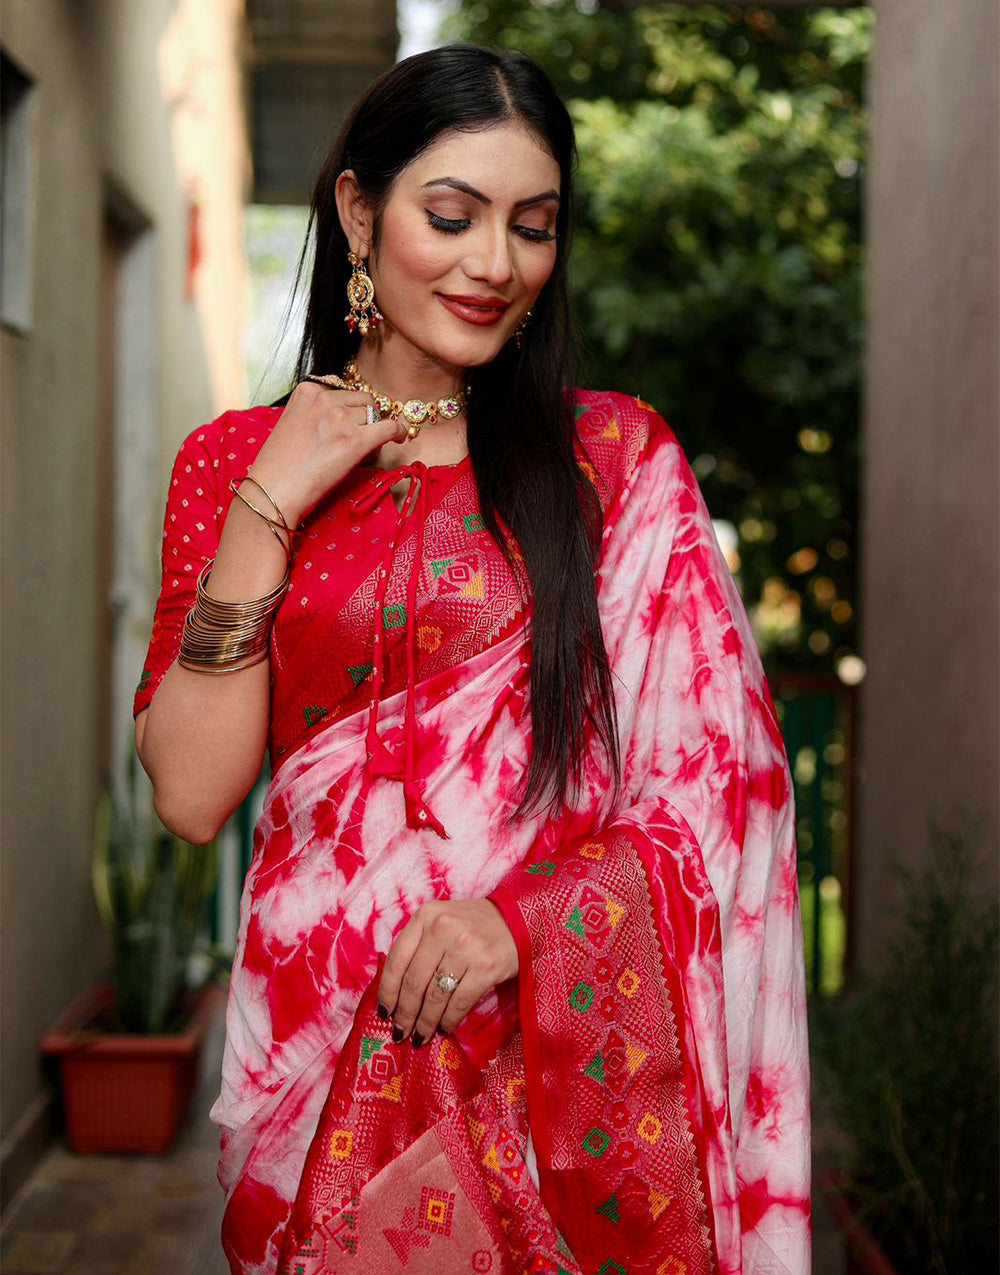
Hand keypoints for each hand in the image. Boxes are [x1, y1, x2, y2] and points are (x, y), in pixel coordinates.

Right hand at [246, 380, 409, 527]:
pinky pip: (389, 428)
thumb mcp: (292, 423)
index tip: (346, 426)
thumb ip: (315, 412)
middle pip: (363, 400)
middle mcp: (324, 399)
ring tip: (361, 450)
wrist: (272, 491)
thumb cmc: (279, 466)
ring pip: (375, 415)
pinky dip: (398, 432)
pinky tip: (399, 438)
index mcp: (307, 390)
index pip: (343, 391)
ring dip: (374, 429)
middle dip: (364, 418)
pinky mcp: (355, 440)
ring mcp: (340, 418)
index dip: (349, 410)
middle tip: (356, 440)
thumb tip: (345, 416)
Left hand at [377, 899, 518, 1048]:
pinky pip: (459, 1002)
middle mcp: (442, 929)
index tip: (384, 1012)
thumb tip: (396, 991)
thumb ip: (419, 945)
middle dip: (405, 1013)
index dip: (387, 991)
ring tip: (421, 1036)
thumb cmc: (472, 925)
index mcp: (426, 916)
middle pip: (414, 982)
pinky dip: (448, 1020)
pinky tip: (444, 1028)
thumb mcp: (440, 921)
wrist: (516, 920)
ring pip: (435, 996)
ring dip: (425, 1022)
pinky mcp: (485, 967)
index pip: (397, 959)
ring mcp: (464, 948)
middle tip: (401, 1032)